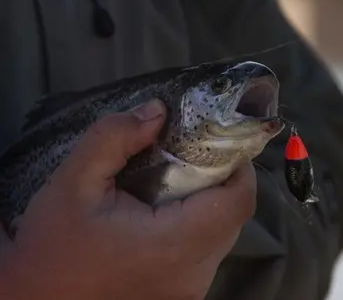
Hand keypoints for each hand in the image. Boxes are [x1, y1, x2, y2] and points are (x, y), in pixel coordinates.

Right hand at [0, 100, 256, 299]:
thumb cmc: (53, 245)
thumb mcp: (72, 183)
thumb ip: (114, 138)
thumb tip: (158, 111)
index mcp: (174, 244)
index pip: (238, 201)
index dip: (239, 167)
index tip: (219, 145)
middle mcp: (194, 273)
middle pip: (233, 217)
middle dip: (222, 181)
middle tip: (193, 158)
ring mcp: (191, 290)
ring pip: (222, 235)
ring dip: (210, 205)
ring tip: (177, 183)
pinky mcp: (182, 296)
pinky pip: (207, 253)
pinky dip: (198, 227)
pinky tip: (166, 215)